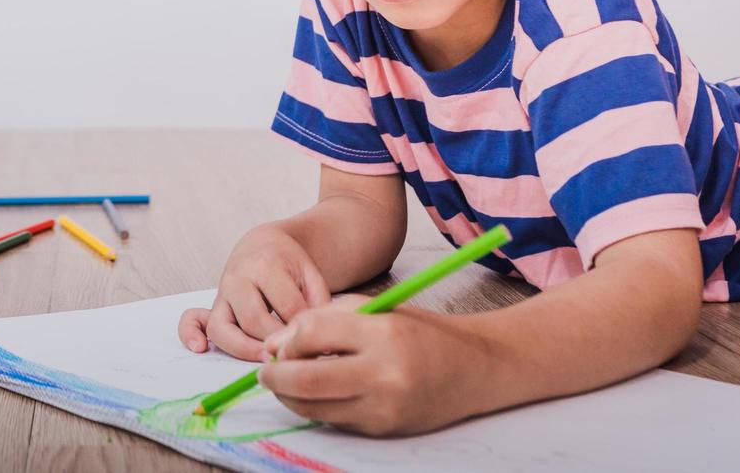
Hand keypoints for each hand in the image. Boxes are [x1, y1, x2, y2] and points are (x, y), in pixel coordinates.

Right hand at [178, 223, 331, 360]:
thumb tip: (322, 337)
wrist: (264, 245)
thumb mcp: (310, 273)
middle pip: (254, 319)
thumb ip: (319, 301)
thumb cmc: (290, 264)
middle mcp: (238, 278)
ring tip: (266, 361)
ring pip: (223, 327)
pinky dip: (189, 333)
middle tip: (294, 357)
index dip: (303, 327)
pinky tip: (200, 348)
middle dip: (275, 342)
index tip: (318, 342)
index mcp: (266, 265)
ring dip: (244, 349)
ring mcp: (222, 293)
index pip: (286, 305)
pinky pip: (192, 320)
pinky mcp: (213, 306)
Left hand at [257, 297, 487, 436]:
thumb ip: (324, 320)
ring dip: (289, 396)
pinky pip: (335, 419)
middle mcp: (383, 372)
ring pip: (315, 407)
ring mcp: (384, 406)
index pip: (313, 334)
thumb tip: (275, 345)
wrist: (473, 369)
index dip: (287, 339)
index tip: (280, 343)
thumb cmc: (421, 332)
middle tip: (265, 372)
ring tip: (286, 382)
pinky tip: (318, 394)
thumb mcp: (377, 310)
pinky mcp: (384, 428)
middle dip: (274, 377)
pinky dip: (317, 407)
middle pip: (306, 380)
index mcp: (382, 332)